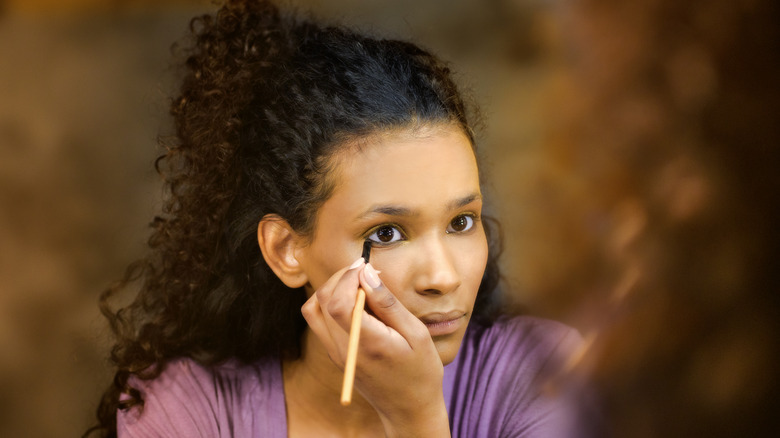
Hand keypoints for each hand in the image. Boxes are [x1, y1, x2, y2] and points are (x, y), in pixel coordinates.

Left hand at [301, 259, 449, 437]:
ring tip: (359, 284)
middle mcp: (344, 350)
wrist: (409, 409)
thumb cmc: (420, 371)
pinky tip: (355, 302)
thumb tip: (366, 273)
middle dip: (341, 278)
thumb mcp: (416, 334)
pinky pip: (319, 321)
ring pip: (313, 309)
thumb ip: (388, 303)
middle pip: (322, 301)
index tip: (366, 266)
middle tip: (365, 271)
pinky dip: (330, 303)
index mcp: (367, 344)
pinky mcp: (335, 354)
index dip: (348, 277)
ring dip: (332, 289)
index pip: (338, 302)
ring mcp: (335, 354)